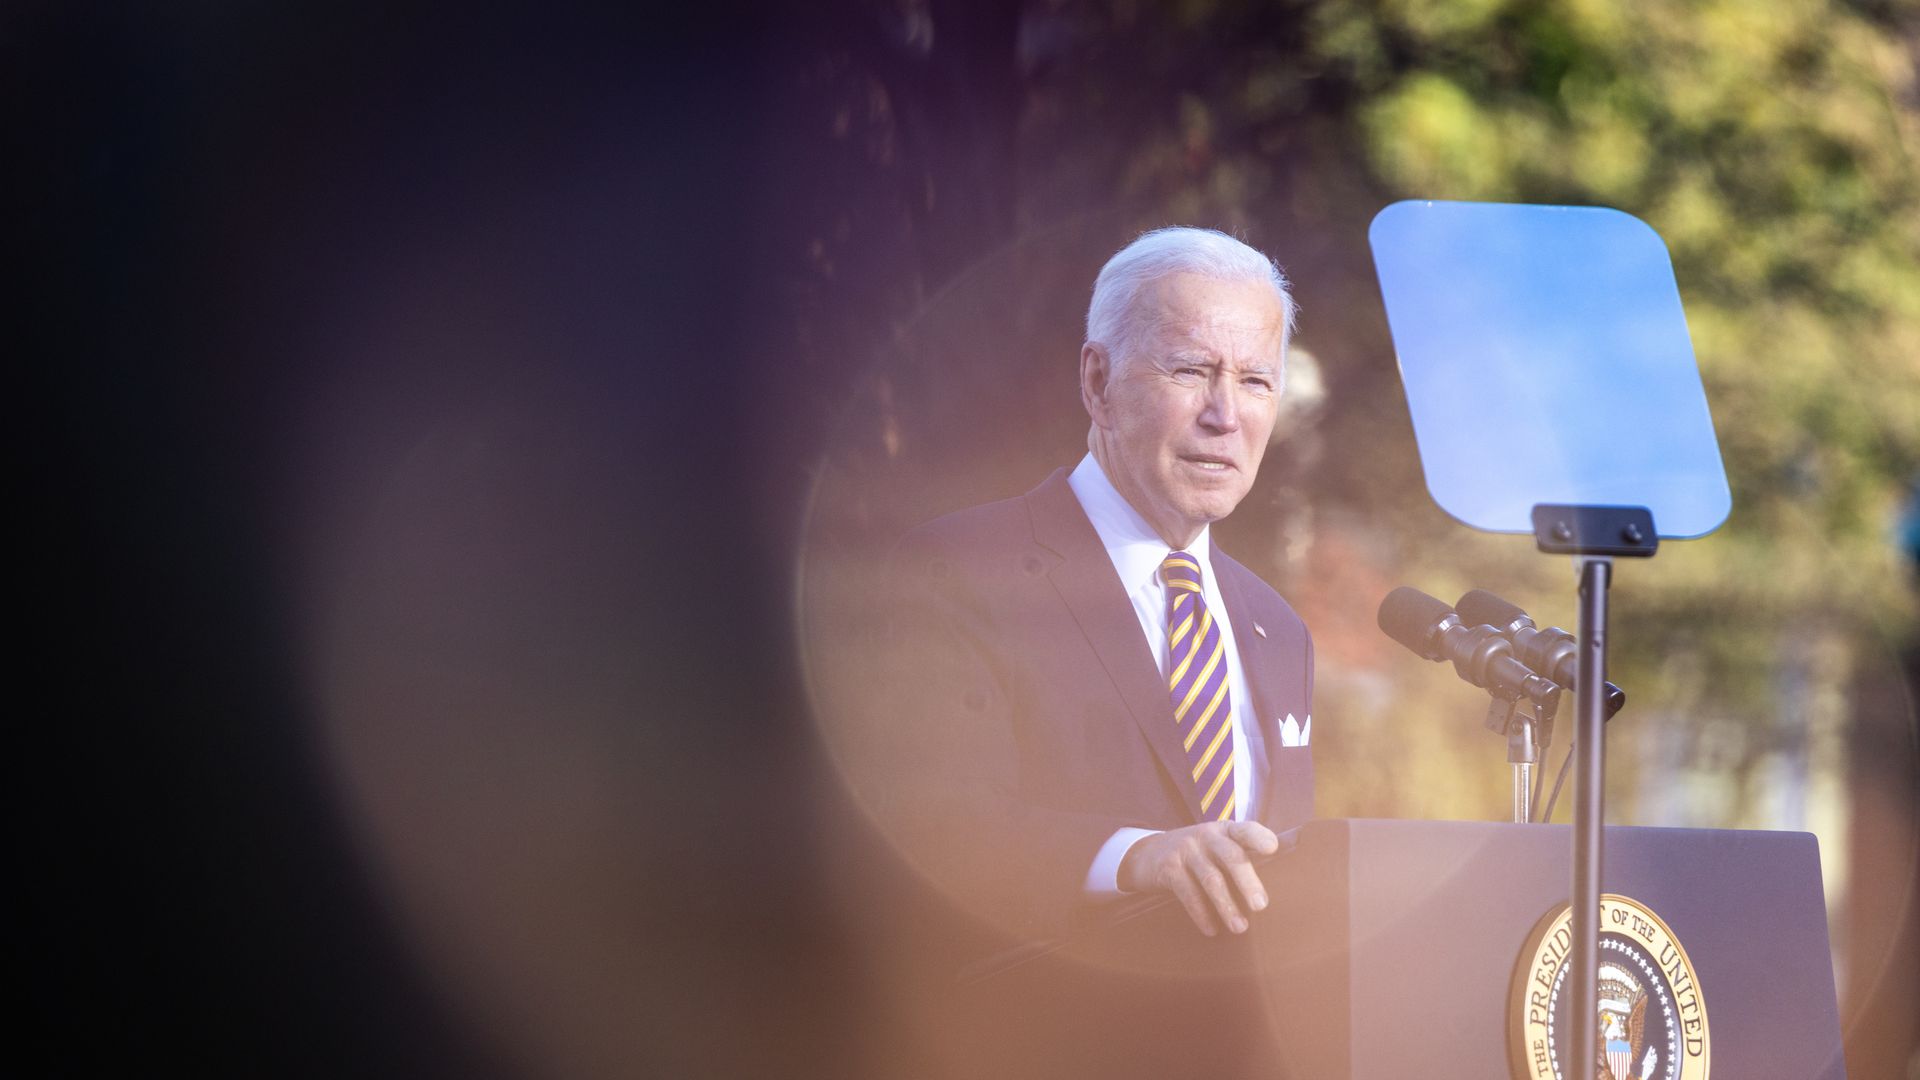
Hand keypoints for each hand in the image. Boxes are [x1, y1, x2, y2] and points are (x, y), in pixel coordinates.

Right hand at [1117, 820, 1278, 935]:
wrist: (1147, 854)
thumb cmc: (1195, 855)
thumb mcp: (1215, 846)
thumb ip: (1239, 857)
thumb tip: (1277, 888)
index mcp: (1224, 830)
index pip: (1244, 830)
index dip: (1258, 837)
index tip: (1273, 848)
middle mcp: (1206, 836)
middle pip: (1231, 856)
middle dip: (1248, 882)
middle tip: (1261, 906)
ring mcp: (1186, 850)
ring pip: (1211, 879)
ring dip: (1227, 906)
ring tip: (1240, 928)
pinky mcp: (1169, 868)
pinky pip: (1188, 894)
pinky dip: (1201, 914)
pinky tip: (1211, 930)